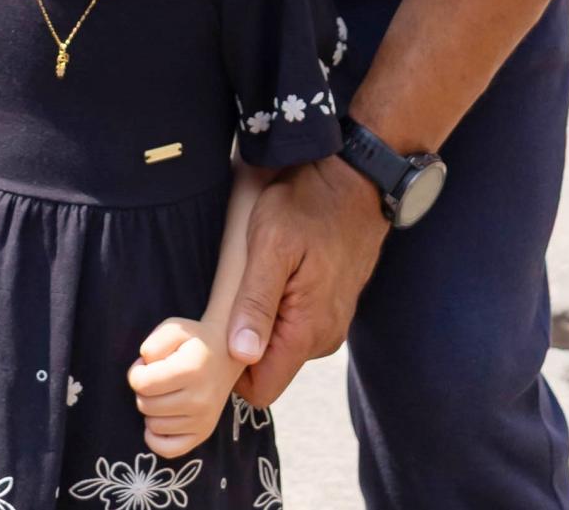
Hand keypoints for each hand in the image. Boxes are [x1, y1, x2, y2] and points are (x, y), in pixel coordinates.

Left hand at [128, 316, 236, 458]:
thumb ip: (153, 343)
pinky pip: (168, 449)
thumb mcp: (173, 328)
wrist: (227, 354)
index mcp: (191, 370)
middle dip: (143, 390)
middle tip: (156, 378)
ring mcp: (203, 420)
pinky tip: (160, 419)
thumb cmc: (194, 340)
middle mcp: (199, 399)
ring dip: (151, 409)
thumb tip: (144, 367)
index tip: (145, 365)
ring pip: (153, 426)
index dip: (136, 372)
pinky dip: (156, 437)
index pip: (143, 384)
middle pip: (146, 405)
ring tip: (164, 393)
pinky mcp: (203, 433)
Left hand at [226, 157, 388, 406]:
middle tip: (231, 294)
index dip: (231, 373)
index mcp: (307, 331)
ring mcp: (330, 322)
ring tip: (253, 276)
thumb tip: (240, 355)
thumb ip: (257, 303)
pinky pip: (295, 323)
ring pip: (281, 344)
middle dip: (243, 342)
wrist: (356, 180)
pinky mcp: (331, 306)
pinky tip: (273, 271)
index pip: (262, 389)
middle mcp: (323, 337)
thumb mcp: (272, 245)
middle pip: (269, 367)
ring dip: (260, 320)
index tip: (213, 336)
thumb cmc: (310, 205)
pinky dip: (278, 306)